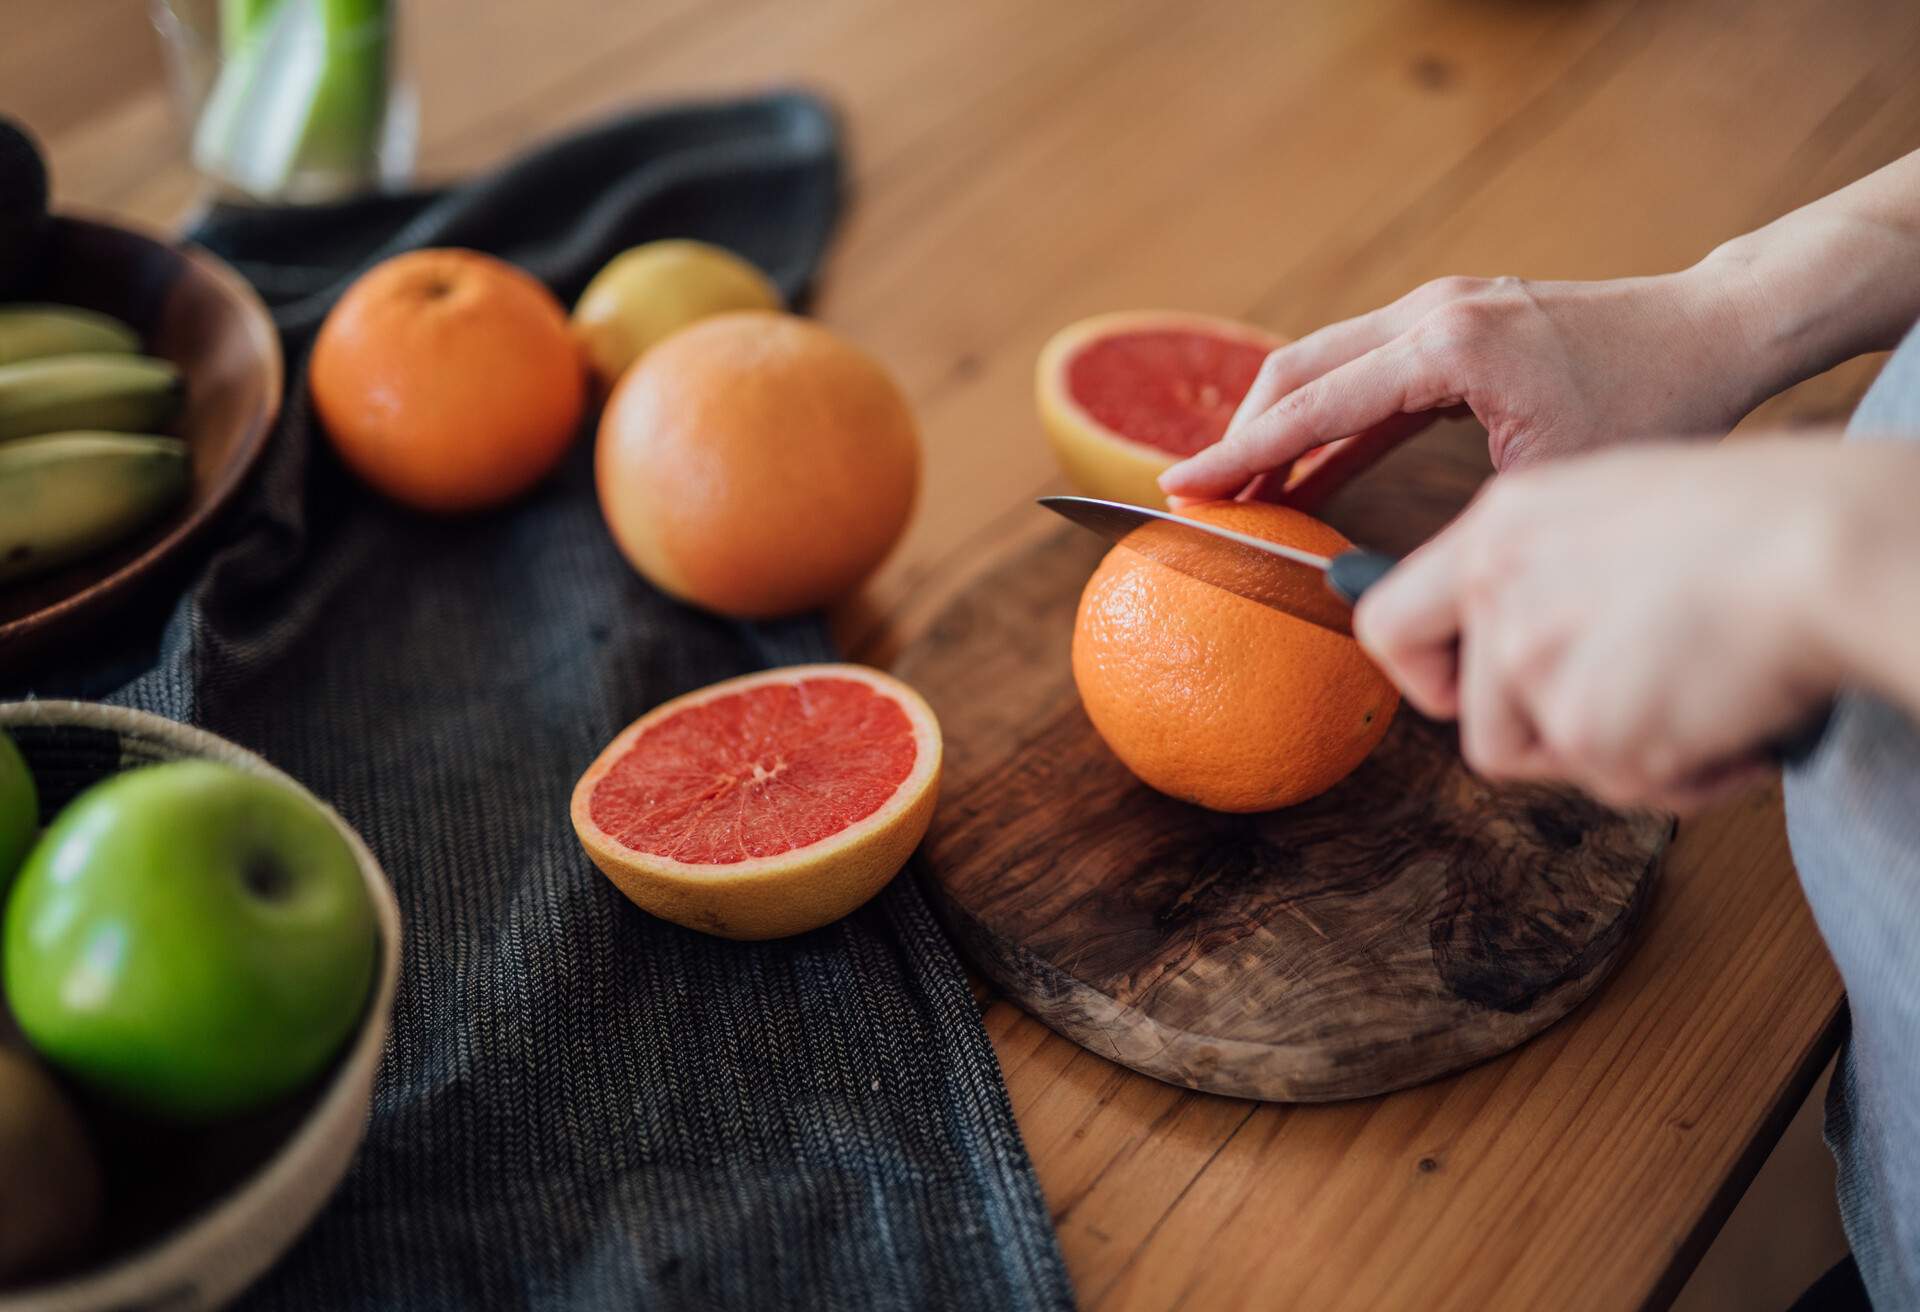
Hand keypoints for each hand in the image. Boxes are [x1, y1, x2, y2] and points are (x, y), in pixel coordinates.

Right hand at [1160, 267, 1771, 501]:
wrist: (1712, 328)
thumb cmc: (1653, 405)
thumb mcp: (1550, 482)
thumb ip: (1458, 523)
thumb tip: (1390, 586)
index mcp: (1449, 346)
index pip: (1312, 403)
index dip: (1239, 454)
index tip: (1180, 489)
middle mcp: (1433, 310)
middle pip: (1298, 367)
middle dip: (1241, 435)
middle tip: (1199, 496)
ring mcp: (1441, 306)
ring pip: (1324, 362)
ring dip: (1279, 425)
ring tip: (1242, 492)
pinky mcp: (1454, 319)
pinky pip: (1365, 370)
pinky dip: (1327, 418)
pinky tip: (1307, 471)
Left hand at [1350, 438, 1870, 811]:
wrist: (1825, 545)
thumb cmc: (1758, 518)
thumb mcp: (1615, 509)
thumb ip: (1547, 569)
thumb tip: (1512, 634)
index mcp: (1500, 529)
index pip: (1389, 624)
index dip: (1421, 679)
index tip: (1459, 695)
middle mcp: (1499, 594)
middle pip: (1479, 725)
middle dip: (1555, 738)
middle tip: (1639, 704)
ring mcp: (1535, 663)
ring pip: (1554, 762)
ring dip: (1623, 753)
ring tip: (1700, 696)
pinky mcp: (1588, 727)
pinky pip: (1627, 788)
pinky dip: (1688, 773)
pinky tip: (1736, 716)